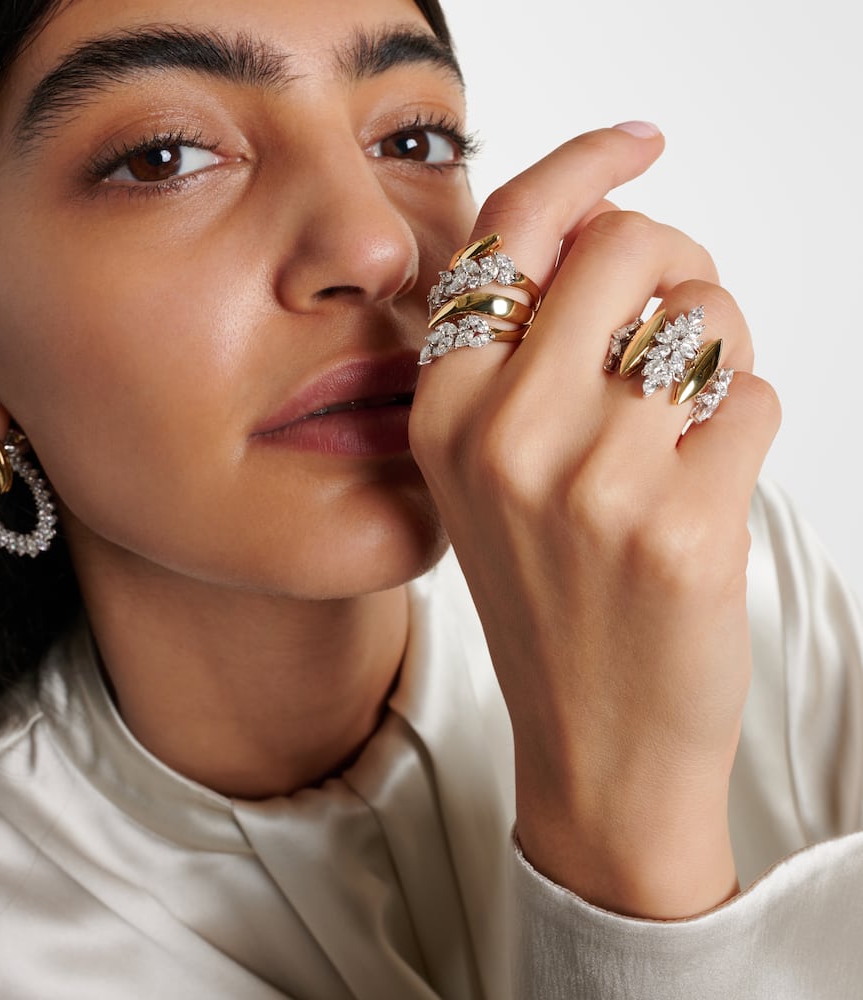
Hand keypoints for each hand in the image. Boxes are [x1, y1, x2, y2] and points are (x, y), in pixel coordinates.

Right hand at [409, 125, 780, 918]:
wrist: (593, 743)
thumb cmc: (550, 598)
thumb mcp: (490, 473)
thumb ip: (523, 357)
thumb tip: (609, 235)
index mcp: (444, 411)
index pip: (509, 233)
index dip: (582, 168)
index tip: (638, 143)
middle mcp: (504, 434)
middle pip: (630, 247)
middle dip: (679, 267)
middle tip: (683, 324)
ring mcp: (591, 481)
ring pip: (706, 316)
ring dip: (722, 351)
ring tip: (690, 421)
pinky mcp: (679, 524)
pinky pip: (753, 397)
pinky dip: (748, 425)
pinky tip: (707, 487)